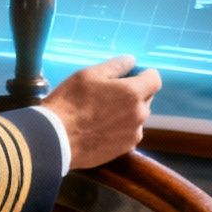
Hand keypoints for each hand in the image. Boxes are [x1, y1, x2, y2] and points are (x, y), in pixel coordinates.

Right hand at [44, 55, 160, 169]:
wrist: (55, 140)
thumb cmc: (70, 102)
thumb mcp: (89, 75)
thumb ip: (115, 66)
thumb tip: (132, 61)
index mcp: (133, 93)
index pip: (155, 79)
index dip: (144, 74)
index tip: (130, 75)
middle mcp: (139, 115)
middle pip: (147, 98)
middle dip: (135, 93)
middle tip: (110, 93)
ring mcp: (133, 134)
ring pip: (138, 117)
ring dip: (128, 112)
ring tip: (103, 113)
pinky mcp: (125, 150)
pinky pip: (129, 133)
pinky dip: (121, 129)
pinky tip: (102, 128)